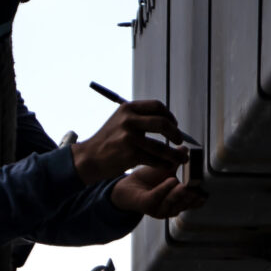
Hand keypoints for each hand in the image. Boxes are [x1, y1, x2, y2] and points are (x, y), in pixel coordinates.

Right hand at [73, 99, 191, 185]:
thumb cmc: (107, 141)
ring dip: (175, 154)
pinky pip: (155, 159)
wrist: (88, 158)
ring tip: (182, 157)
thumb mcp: (119, 120)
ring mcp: (130, 137)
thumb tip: (166, 120)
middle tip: (179, 141)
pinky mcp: (131, 154)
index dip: (169, 115)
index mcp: (128, 108)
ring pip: (161, 146)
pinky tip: (166, 165)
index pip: (157, 106)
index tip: (174, 125)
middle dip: (176, 133)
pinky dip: (164, 163)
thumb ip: (139, 117)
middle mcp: (129, 120)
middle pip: (163, 123)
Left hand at [110, 162, 207, 218]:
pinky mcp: (147, 205)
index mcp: (179, 201)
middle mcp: (171, 208)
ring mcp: (159, 209)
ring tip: (185, 186)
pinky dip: (165, 189)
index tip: (205, 189)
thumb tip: (186, 149)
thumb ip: (177, 160)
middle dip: (191, 196)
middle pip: (184, 204)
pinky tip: (172, 180)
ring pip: (172, 203)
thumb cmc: (149, 179)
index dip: (200, 197)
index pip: (194, 203)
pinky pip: (157, 197)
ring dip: (179, 194)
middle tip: (196, 186)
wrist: (127, 185)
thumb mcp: (167, 169)